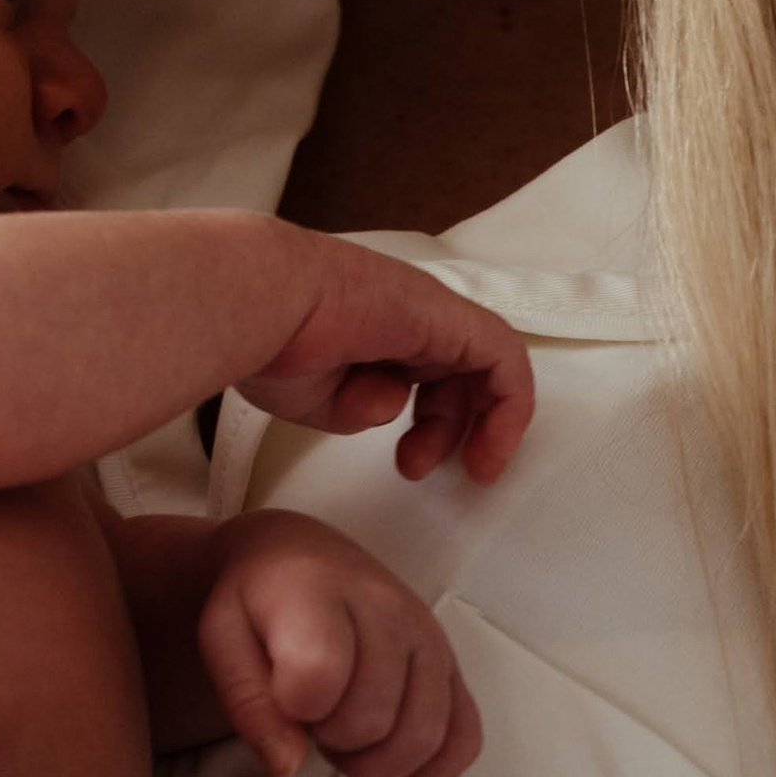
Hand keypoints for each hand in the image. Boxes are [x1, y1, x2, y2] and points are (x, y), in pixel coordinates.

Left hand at [197, 511, 480, 776]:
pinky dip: (431, 766)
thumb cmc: (256, 599)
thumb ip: (246, 702)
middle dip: (329, 738)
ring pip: (422, 736)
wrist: (298, 556)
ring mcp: (427, 636)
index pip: (318, 677)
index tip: (280, 694)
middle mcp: (385, 607)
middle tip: (309, 716)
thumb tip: (287, 764)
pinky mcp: (451, 663)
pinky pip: (465, 738)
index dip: (292, 709)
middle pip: (371, 718)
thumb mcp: (221, 637)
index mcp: (319, 591)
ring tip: (344, 730)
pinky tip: (392, 757)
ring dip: (374, 760)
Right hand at [240, 238, 533, 481]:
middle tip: (433, 470)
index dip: (433, 422)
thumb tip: (383, 404)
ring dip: (484, 427)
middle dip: (453, 431)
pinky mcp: (450, 316)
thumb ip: (358, 407)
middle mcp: (408, 318)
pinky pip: (503, 359)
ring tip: (462, 465)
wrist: (265, 306)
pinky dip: (510, 406)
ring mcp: (430, 313)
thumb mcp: (318, 401)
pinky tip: (492, 444)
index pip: (424, 372)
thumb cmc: (270, 346)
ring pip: (486, 368)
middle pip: (458, 375)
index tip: (416, 463)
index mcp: (372, 330)